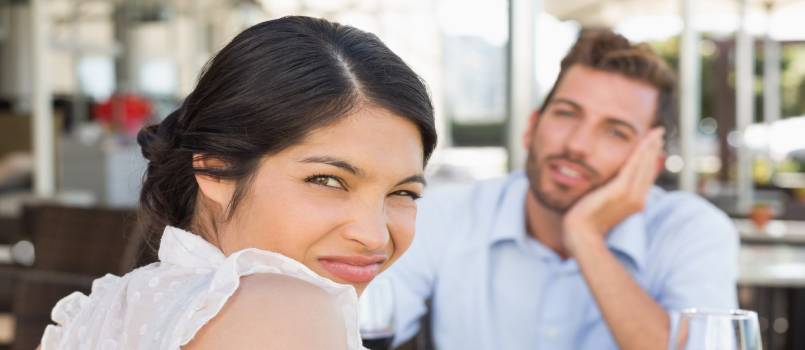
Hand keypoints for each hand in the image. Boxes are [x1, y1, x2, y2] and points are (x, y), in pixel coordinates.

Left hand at [562, 128, 664, 255]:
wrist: (581, 234)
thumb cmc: (587, 222)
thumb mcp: (604, 205)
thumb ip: (612, 194)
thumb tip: (612, 184)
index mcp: (635, 203)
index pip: (646, 176)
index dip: (651, 159)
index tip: (653, 144)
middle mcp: (638, 199)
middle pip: (649, 168)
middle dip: (654, 149)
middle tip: (658, 132)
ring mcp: (631, 195)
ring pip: (644, 165)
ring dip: (650, 146)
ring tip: (655, 132)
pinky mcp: (620, 190)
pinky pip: (634, 166)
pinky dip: (641, 152)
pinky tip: (646, 141)